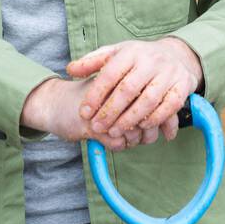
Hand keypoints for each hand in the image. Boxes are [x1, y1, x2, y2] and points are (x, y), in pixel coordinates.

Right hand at [20, 77, 149, 151]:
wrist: (53, 102)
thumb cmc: (89, 99)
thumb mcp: (115, 96)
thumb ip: (143, 106)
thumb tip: (170, 130)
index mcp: (124, 78)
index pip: (153, 100)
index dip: (155, 117)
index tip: (145, 122)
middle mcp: (117, 91)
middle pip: (146, 117)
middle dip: (145, 131)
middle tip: (136, 133)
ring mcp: (104, 108)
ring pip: (134, 131)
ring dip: (132, 140)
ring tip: (122, 136)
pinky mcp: (92, 125)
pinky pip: (117, 142)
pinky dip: (116, 145)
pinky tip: (109, 139)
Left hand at [66, 38, 202, 142]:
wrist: (176, 54)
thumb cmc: (138, 59)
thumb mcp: (115, 54)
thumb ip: (92, 62)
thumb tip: (70, 70)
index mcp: (131, 51)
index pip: (110, 74)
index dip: (95, 95)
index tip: (84, 112)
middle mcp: (151, 60)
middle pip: (128, 89)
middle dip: (111, 111)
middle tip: (97, 127)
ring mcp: (169, 72)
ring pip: (149, 99)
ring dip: (130, 119)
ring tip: (115, 132)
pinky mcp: (183, 84)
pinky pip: (170, 105)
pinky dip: (156, 118)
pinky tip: (142, 128)